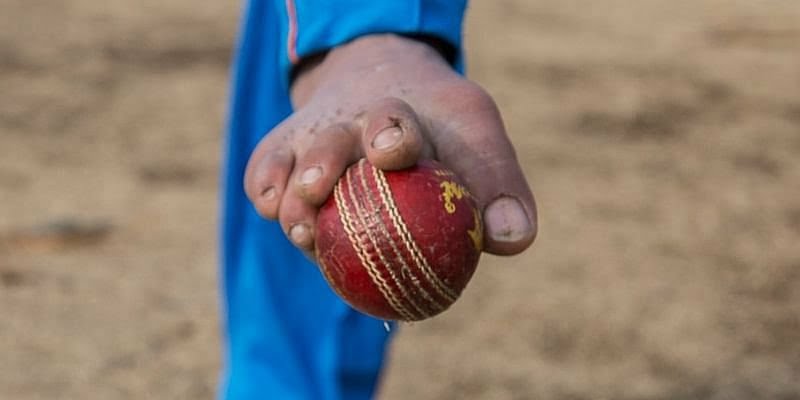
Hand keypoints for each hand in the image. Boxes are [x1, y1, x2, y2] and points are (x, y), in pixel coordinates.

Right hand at [244, 34, 536, 256]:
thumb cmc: (439, 131)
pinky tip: (270, 206)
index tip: (392, 152)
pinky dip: (264, 185)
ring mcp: (311, 137)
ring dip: (291, 193)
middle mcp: (348, 123)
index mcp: (398, 116)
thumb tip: (513, 241)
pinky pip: (264, 168)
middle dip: (325, 162)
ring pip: (293, 161)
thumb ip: (498, 188)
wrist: (382, 86)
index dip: (391, 135)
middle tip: (320, 189)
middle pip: (332, 140)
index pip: (394, 122)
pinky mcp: (281, 150)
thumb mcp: (479, 144)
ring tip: (299, 228)